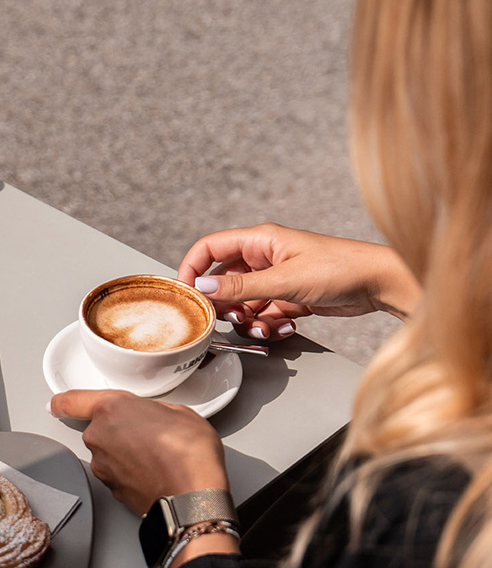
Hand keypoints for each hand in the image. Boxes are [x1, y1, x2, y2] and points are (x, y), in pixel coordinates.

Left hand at [49, 389, 228, 514]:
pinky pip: (117, 474)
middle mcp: (99, 437)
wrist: (193, 497)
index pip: (72, 401)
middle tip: (149, 431)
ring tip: (158, 454)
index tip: (57, 404)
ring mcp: (103, 466)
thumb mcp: (177, 411)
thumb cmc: (188, 453)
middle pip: (99, 428)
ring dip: (126, 452)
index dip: (62, 402)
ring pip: (109, 452)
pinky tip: (155, 471)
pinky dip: (131, 472)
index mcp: (110, 409)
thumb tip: (155, 417)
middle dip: (120, 428)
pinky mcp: (111, 489)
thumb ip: (154, 409)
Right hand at [178, 223, 420, 340]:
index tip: (186, 293)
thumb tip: (204, 289)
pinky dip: (269, 324)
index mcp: (260, 240)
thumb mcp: (285, 280)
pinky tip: (285, 327)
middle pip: (225, 281)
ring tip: (264, 327)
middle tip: (232, 318)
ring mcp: (277, 278)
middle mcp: (265, 257)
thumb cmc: (341, 268)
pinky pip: (265, 313)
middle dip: (226, 305)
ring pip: (245, 302)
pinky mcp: (289, 297)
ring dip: (250, 319)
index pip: (210, 248)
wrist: (381, 284)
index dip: (192, 269)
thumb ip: (242, 287)